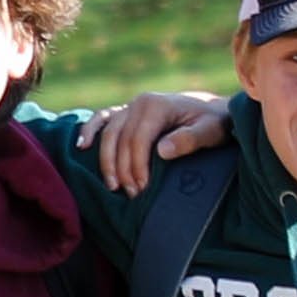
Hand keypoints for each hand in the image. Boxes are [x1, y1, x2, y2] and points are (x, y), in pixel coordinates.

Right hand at [86, 91, 234, 191]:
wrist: (215, 110)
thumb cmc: (215, 122)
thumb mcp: (210, 130)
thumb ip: (189, 139)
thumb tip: (161, 151)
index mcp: (156, 105)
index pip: (137, 139)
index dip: (137, 166)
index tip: (142, 189)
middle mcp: (140, 102)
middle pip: (120, 139)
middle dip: (122, 169)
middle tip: (131, 194)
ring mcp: (131, 106)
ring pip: (108, 133)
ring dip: (106, 160)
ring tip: (112, 186)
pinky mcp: (127, 112)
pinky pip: (103, 119)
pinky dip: (90, 130)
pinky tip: (82, 146)